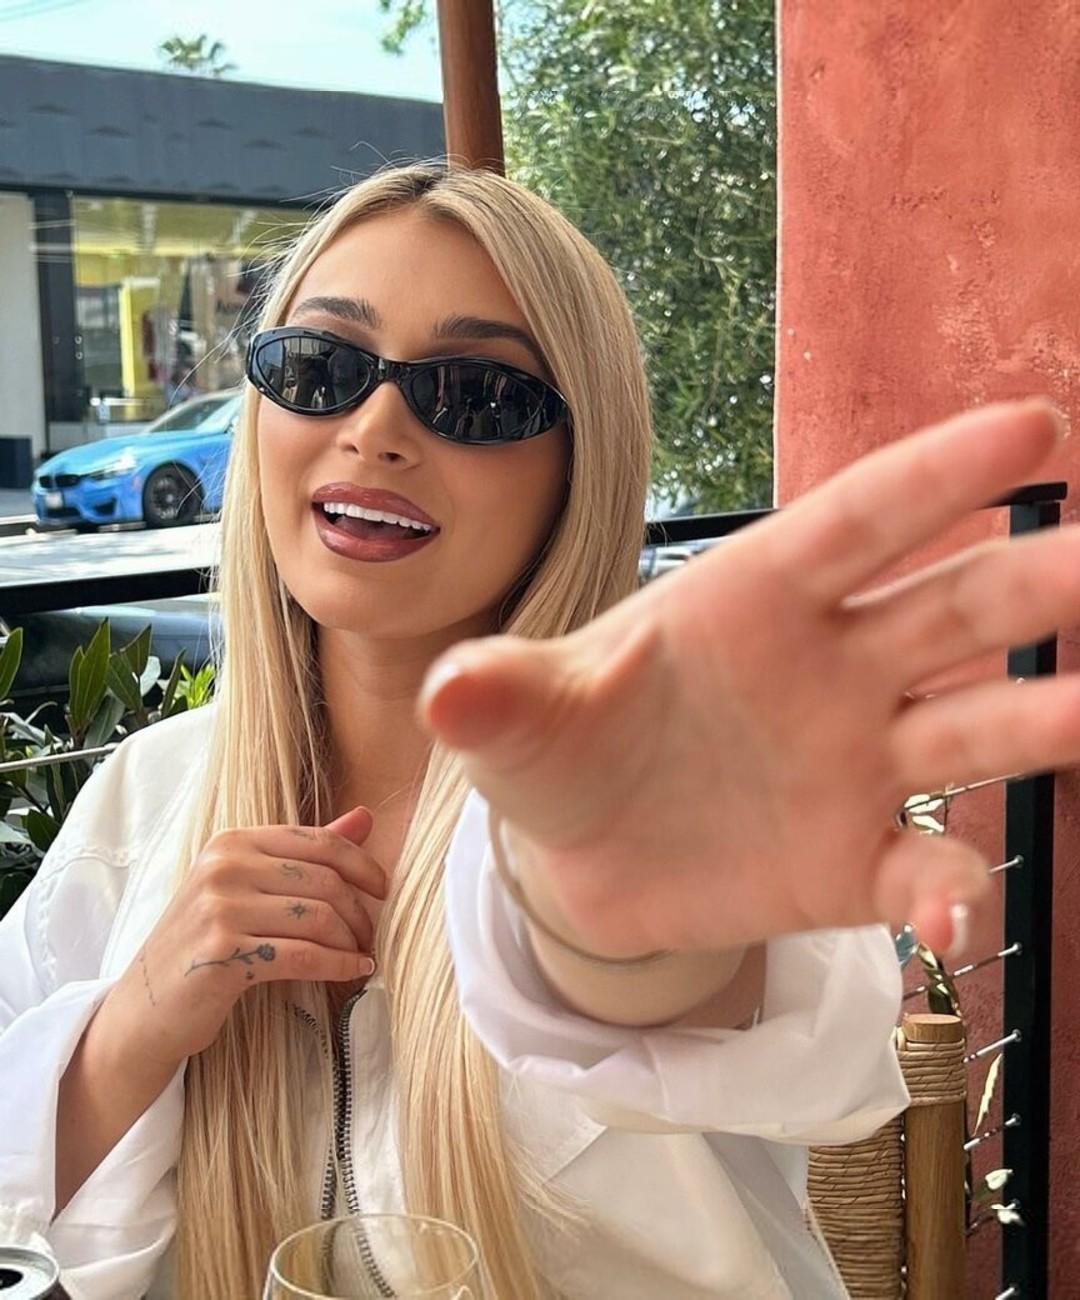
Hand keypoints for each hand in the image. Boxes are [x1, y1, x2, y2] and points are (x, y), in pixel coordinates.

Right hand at [104, 806, 384, 1066]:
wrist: (144, 1009)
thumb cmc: (204, 944)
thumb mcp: (247, 887)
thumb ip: (304, 852)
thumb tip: (366, 815)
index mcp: (232, 842)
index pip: (318, 842)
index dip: (363, 865)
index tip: (384, 890)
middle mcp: (223, 866)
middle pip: (324, 881)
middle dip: (360, 912)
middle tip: (372, 936)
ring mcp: (219, 909)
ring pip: (318, 918)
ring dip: (351, 942)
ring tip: (362, 955)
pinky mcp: (221, 954)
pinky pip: (302, 955)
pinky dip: (338, 965)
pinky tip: (353, 972)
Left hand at [419, 400, 1076, 957]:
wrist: (576, 855)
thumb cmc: (556, 745)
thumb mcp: (517, 716)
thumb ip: (501, 693)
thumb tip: (449, 686)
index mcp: (750, 597)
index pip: (856, 522)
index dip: (937, 477)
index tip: (1032, 429)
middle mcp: (828, 666)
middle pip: (950, 609)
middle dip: (1033, 581)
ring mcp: (852, 762)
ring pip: (972, 728)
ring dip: (1038, 723)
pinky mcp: (850, 860)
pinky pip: (921, 870)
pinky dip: (947, 897)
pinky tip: (952, 926)